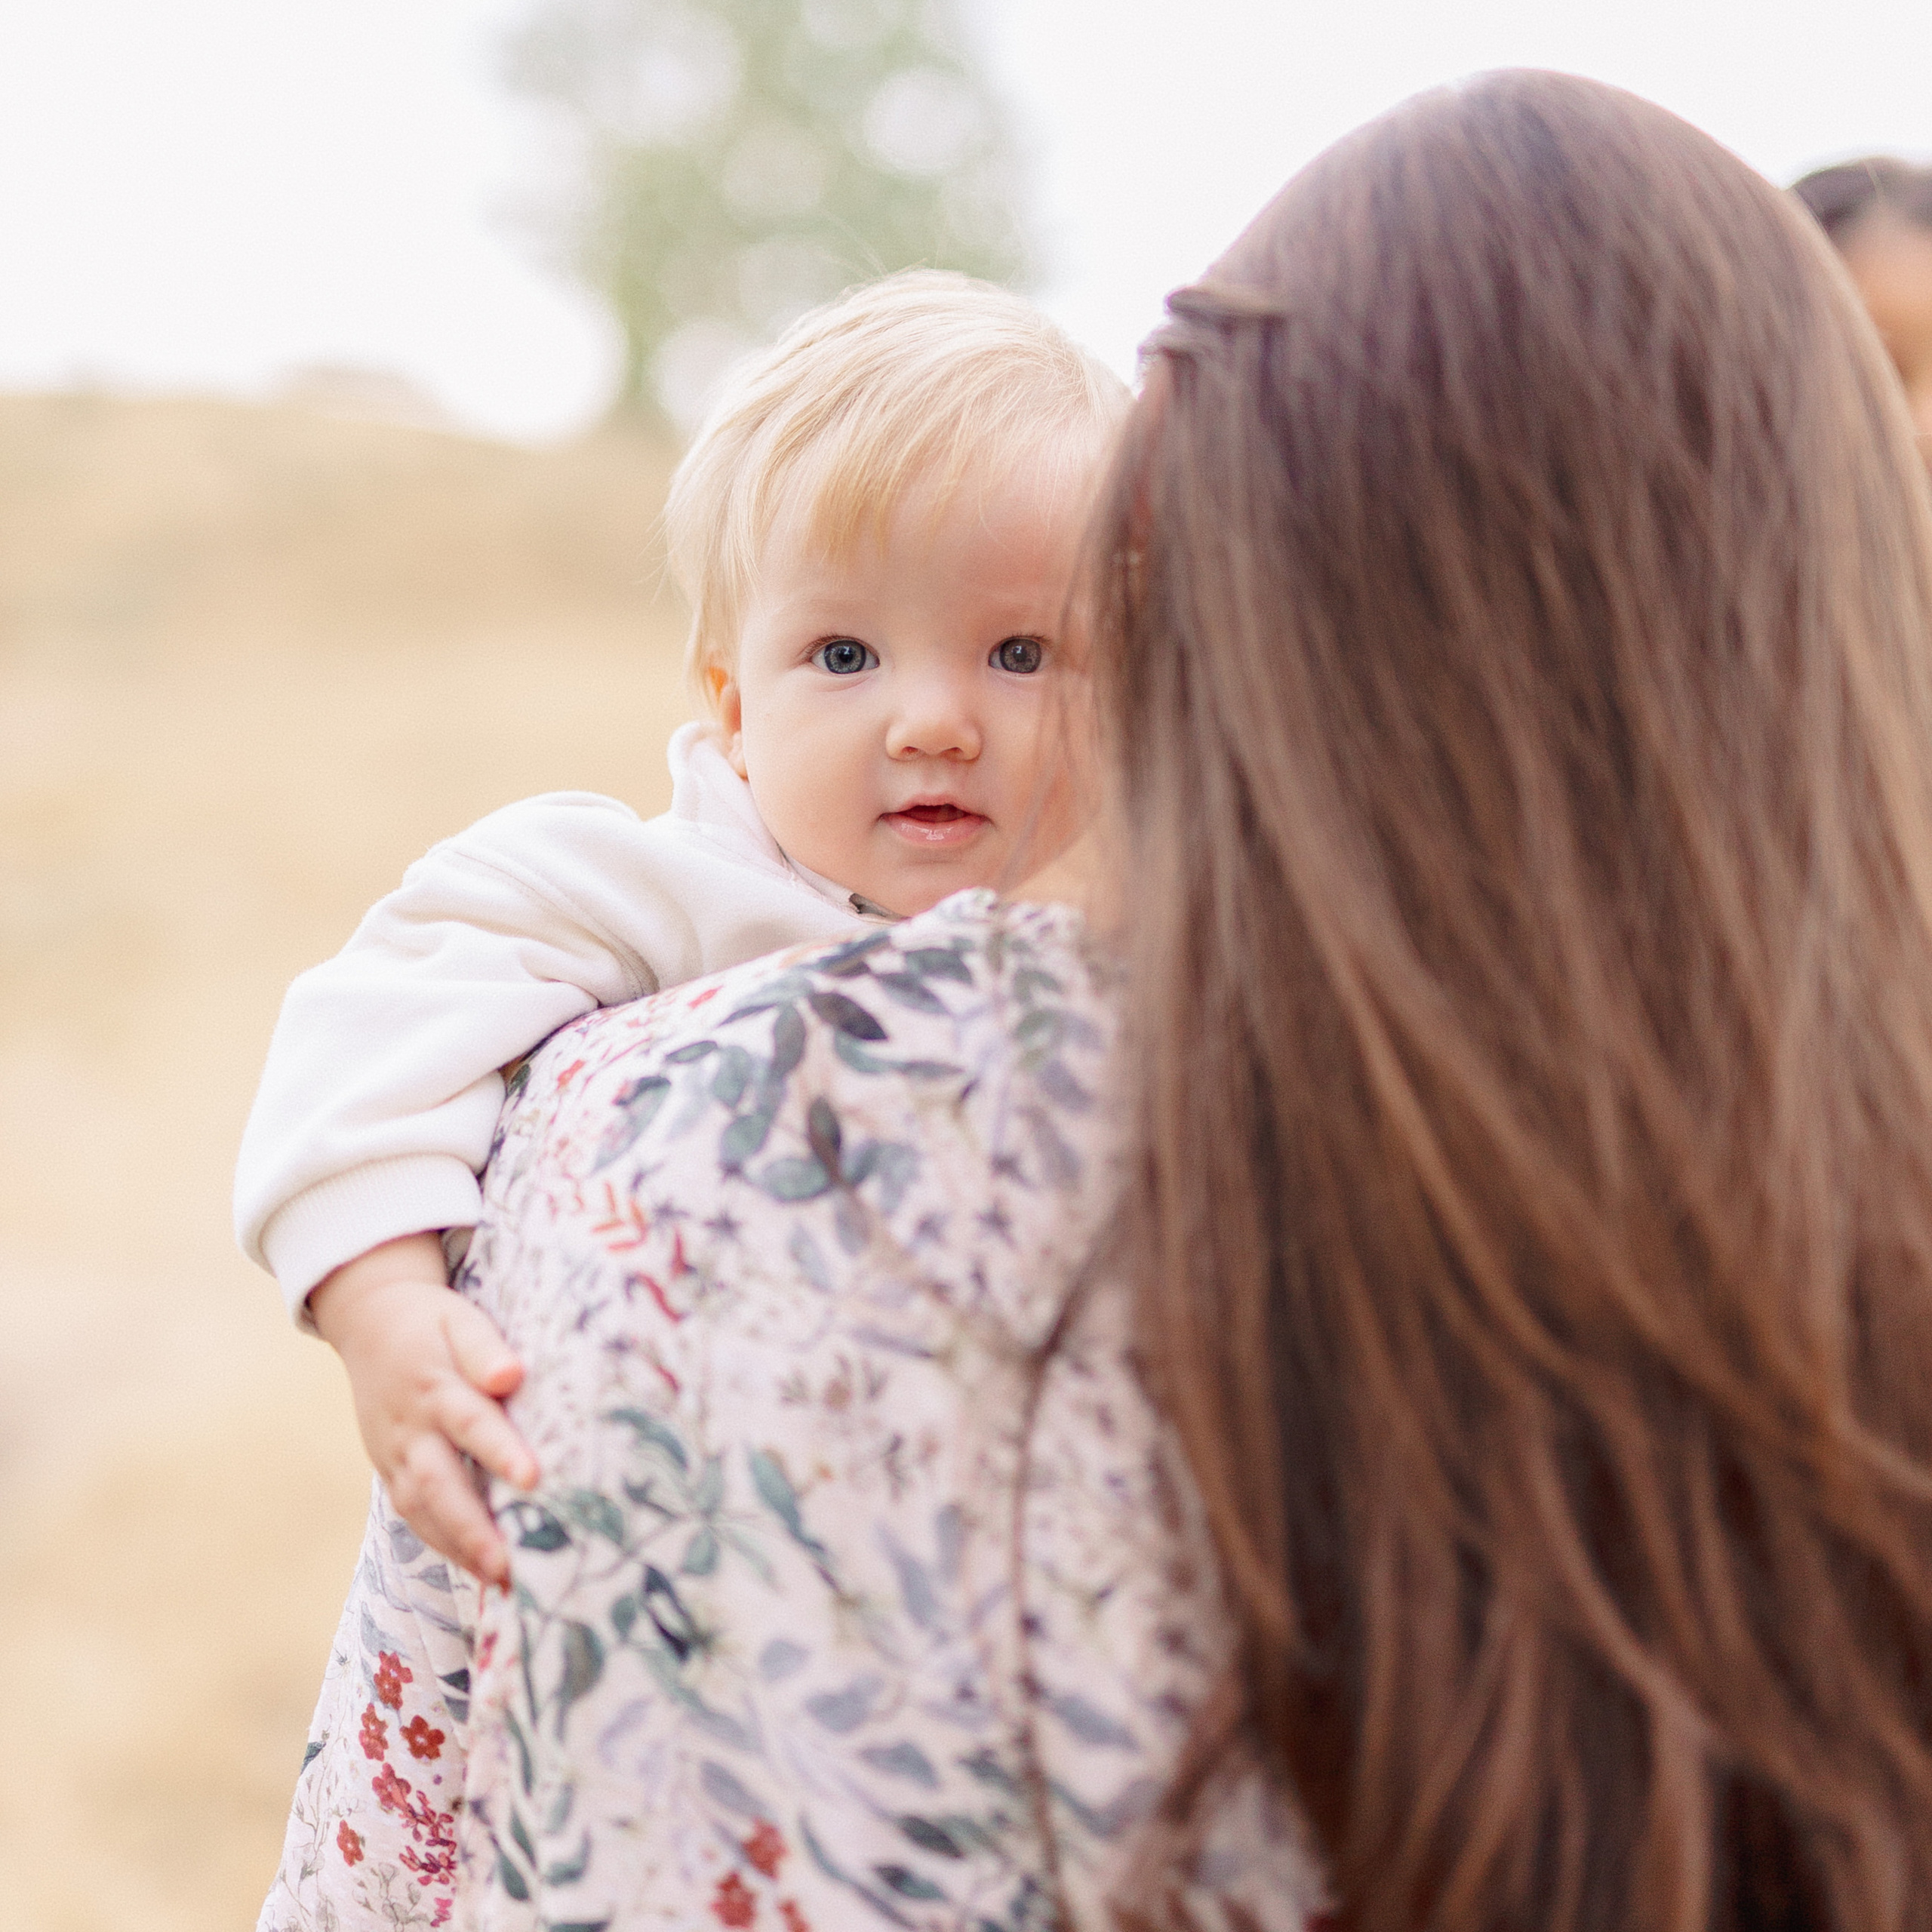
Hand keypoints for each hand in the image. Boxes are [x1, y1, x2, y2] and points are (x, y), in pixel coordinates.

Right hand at [308, 1232, 538, 1588]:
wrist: (371, 1322)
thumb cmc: (432, 1322)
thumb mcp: (459, 1320)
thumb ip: (484, 1347)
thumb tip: (510, 1375)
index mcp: (434, 1385)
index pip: (471, 1421)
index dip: (500, 1450)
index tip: (532, 1478)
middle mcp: (411, 1427)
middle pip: (438, 1483)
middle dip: (474, 1527)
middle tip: (511, 1564)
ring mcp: (395, 1453)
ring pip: (421, 1509)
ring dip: (459, 1547)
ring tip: (502, 1580)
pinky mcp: (389, 1470)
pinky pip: (412, 1513)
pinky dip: (441, 1543)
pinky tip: (475, 1567)